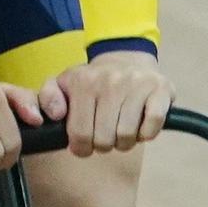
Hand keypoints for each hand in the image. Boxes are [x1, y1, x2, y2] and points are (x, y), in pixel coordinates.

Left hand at [37, 54, 174, 157]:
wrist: (127, 58)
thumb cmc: (94, 81)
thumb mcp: (63, 84)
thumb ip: (46, 98)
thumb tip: (55, 115)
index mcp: (83, 82)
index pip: (79, 134)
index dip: (82, 148)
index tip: (85, 145)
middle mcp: (110, 81)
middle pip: (104, 139)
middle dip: (104, 145)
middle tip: (106, 136)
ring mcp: (137, 84)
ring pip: (126, 136)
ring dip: (125, 142)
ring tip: (122, 131)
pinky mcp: (160, 90)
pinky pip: (151, 126)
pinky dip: (146, 134)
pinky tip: (140, 126)